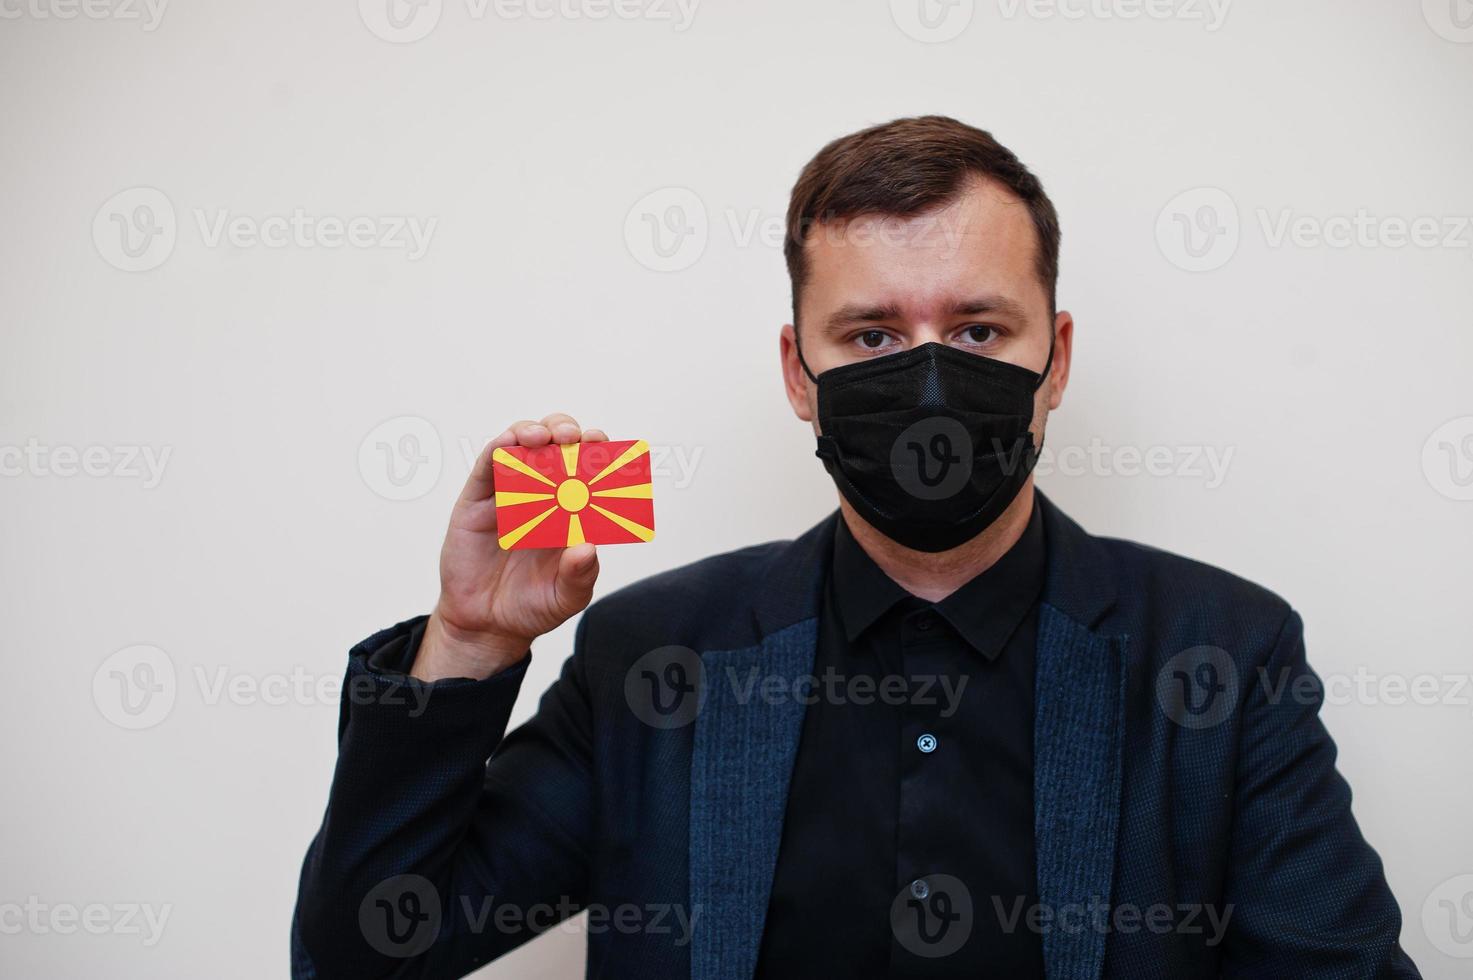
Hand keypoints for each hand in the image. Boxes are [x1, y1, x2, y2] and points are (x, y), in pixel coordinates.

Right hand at [411, 413, 605, 681]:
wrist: (487, 625)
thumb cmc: (532, 605)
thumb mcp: (566, 597)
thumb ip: (580, 575)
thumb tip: (588, 548)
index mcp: (571, 510)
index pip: (588, 468)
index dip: (597, 452)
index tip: (604, 446)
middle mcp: (542, 494)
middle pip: (557, 445)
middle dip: (567, 431)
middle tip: (575, 439)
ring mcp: (509, 493)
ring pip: (522, 445)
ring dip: (535, 431)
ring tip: (544, 438)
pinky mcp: (478, 500)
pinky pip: (487, 465)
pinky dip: (499, 447)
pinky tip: (509, 443)